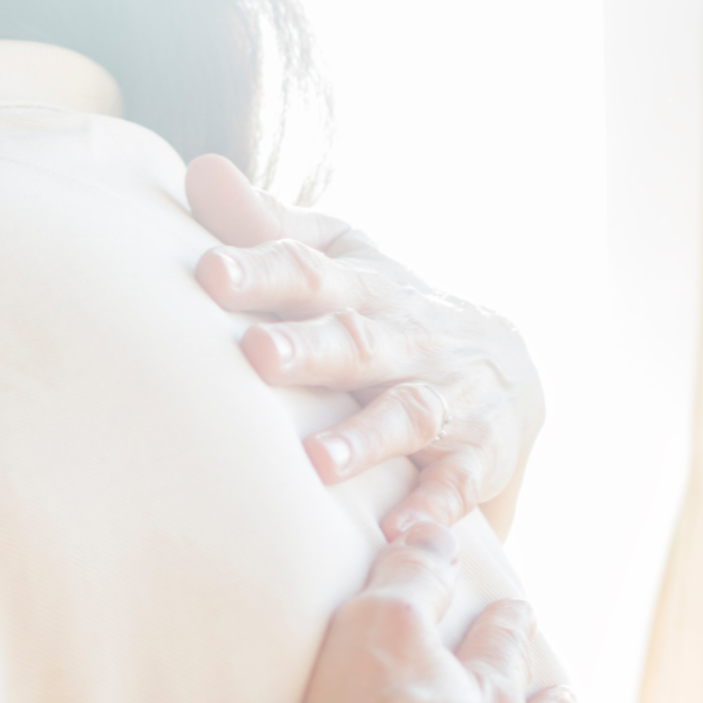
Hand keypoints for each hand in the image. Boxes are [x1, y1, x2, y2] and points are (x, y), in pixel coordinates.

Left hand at [185, 154, 544, 535]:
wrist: (503, 363)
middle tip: (257, 355)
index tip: (209, 272)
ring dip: (366, 438)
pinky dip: (435, 507)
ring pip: (408, 413)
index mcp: (363, 285)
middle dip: (309, 349)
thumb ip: (267, 227)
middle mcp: (410, 333)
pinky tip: (400, 532)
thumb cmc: (382, 307)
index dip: (261, 269)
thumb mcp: (337, 258)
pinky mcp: (481, 453)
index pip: (307, 270)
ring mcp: (451, 392)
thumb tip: (198, 169)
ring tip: (317, 463)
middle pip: (357, 338)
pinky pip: (461, 482)